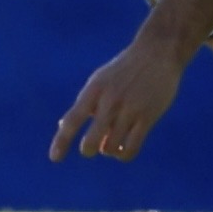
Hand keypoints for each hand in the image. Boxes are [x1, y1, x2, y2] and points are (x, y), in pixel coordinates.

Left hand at [50, 31, 185, 162]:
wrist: (157, 52)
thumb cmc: (124, 70)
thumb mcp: (99, 80)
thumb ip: (84, 104)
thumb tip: (62, 126)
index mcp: (94, 90)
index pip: (72, 120)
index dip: (61, 141)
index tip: (54, 159)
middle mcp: (110, 101)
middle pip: (91, 141)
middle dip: (88, 149)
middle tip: (91, 147)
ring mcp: (129, 110)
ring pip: (111, 148)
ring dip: (108, 150)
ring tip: (112, 141)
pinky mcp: (148, 117)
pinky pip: (131, 148)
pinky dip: (124, 154)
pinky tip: (124, 148)